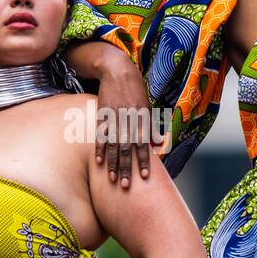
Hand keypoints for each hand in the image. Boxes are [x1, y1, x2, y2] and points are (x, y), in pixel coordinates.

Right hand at [95, 57, 153, 187]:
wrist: (118, 72)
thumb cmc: (136, 91)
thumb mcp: (148, 107)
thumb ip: (152, 126)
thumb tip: (157, 144)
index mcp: (142, 120)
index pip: (144, 145)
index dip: (144, 161)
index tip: (145, 176)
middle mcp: (129, 121)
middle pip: (127, 150)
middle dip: (126, 169)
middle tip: (125, 185)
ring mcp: (114, 120)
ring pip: (113, 146)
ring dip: (112, 164)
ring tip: (111, 179)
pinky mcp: (102, 116)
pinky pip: (100, 136)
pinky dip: (100, 149)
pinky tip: (98, 162)